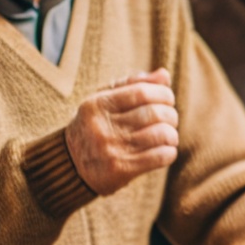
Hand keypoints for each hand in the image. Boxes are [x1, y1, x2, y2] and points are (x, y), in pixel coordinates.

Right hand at [64, 69, 178, 195]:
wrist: (72, 166)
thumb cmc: (96, 126)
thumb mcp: (105, 100)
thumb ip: (134, 84)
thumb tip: (164, 75)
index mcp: (97, 104)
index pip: (142, 92)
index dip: (163, 93)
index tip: (167, 99)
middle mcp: (102, 126)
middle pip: (154, 113)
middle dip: (170, 114)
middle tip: (169, 119)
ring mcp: (111, 149)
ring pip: (160, 134)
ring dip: (172, 135)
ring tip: (169, 136)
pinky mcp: (120, 170)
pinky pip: (159, 157)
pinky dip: (169, 152)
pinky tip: (165, 151)